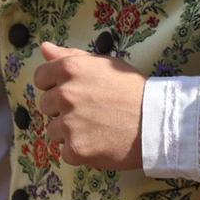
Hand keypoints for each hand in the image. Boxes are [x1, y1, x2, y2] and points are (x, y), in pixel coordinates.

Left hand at [33, 42, 146, 168]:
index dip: (54, 84)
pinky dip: (79, 150)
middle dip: (62, 108)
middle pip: (46, 105)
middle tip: (91, 110)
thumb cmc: (134, 89)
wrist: (158, 121)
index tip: (73, 91)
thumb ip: (72, 56)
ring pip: (53, 130)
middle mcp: (65, 95)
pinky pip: (65, 151)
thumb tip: (44, 48)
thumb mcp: (106, 64)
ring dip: (69, 131)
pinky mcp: (74, 150)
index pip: (41, 77)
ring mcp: (68, 124)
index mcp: (71, 69)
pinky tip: (99, 143)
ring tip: (97, 128)